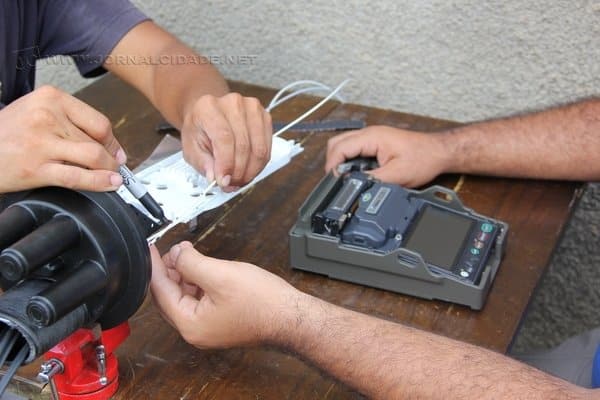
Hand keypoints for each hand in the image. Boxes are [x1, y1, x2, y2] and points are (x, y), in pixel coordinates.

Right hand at [0, 86, 125, 192]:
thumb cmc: (7, 134)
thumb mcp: (36, 112)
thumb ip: (69, 121)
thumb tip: (107, 143)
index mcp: (50, 98)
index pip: (98, 121)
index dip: (112, 141)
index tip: (116, 151)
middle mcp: (46, 116)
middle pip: (97, 141)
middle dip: (111, 158)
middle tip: (114, 167)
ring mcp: (41, 143)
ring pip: (93, 157)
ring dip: (109, 170)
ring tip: (112, 176)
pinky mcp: (36, 168)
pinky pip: (78, 177)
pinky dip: (100, 182)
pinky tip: (110, 184)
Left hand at [150, 242, 298, 347]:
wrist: (292, 317)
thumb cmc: (262, 302)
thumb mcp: (220, 274)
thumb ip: (190, 263)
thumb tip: (175, 253)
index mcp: (189, 324)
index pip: (160, 292)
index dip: (154, 266)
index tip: (150, 248)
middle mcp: (195, 331)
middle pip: (169, 297)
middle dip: (169, 271)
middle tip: (172, 249)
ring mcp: (208, 328)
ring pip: (184, 298)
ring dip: (183, 275)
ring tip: (188, 255)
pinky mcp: (220, 322)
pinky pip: (199, 301)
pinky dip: (197, 283)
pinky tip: (203, 269)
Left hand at [180, 93, 271, 189]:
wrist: (210, 114)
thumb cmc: (200, 129)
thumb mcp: (191, 148)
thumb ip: (203, 163)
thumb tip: (215, 177)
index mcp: (208, 107)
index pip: (224, 137)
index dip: (227, 163)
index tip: (224, 181)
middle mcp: (232, 103)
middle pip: (243, 145)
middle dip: (238, 172)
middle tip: (231, 185)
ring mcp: (252, 108)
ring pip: (259, 148)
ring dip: (250, 170)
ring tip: (240, 179)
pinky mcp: (264, 116)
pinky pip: (267, 148)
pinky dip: (259, 164)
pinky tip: (249, 169)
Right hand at [325, 126, 453, 187]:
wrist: (439, 152)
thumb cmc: (423, 158)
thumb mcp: (396, 175)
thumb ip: (372, 180)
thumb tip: (353, 185)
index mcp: (372, 137)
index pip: (339, 148)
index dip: (332, 166)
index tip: (334, 181)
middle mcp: (369, 134)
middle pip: (336, 144)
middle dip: (333, 162)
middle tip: (337, 180)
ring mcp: (372, 137)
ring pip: (344, 146)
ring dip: (342, 162)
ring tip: (348, 178)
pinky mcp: (376, 143)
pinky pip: (355, 150)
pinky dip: (351, 161)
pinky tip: (359, 173)